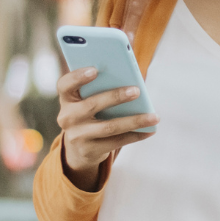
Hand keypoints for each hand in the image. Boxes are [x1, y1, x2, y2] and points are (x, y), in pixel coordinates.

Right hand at [55, 67, 157, 186]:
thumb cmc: (89, 114)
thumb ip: (99, 89)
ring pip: (109, 127)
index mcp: (67, 99)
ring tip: (154, 116)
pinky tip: (149, 130)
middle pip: (92, 105)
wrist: (79, 148)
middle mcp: (67, 117)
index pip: (65, 85)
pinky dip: (135, 135)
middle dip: (116, 97)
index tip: (95, 70)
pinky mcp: (89, 150)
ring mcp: (77, 136)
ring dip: (134, 121)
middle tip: (137, 91)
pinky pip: (116, 142)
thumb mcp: (86, 101)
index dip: (78, 77)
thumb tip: (131, 82)